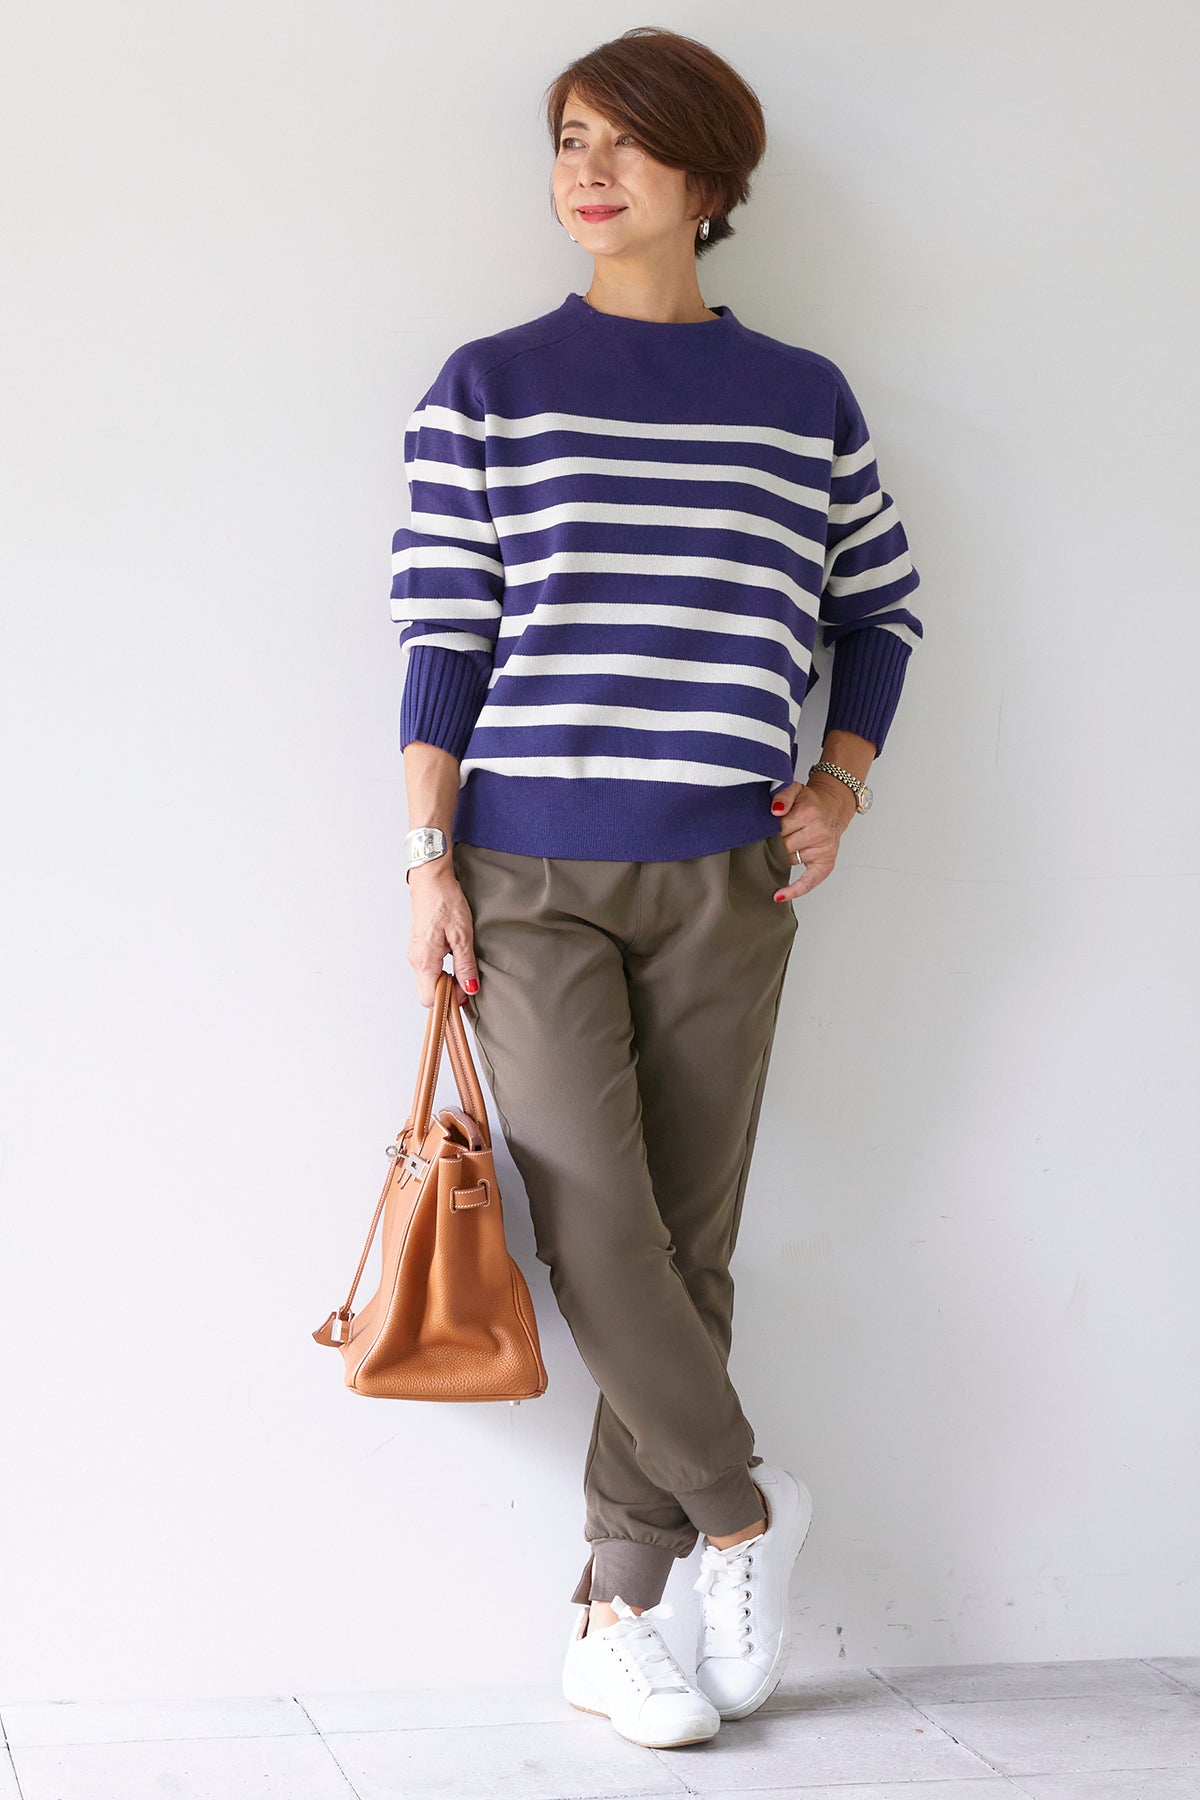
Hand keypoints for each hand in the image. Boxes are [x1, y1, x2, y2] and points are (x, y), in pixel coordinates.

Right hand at [406, 859, 479, 1007]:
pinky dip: (442, 969)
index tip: (465, 991)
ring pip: (429, 980)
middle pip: (428, 992)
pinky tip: (455, 955)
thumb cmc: (444, 900)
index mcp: (425, 960)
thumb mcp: (462, 934)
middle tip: (468, 978)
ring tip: (463, 963)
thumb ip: (465, 965)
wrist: (430, 878)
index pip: (429, 999)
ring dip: (446, 979)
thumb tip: (469, 989)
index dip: (448, 1000)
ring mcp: (416, 953)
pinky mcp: (419, 947)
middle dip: (448, 991)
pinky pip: (429, 969)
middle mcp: (416, 960)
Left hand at [769, 776, 857, 900]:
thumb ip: (782, 795)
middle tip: (765, 840)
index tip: (759, 830)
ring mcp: (823, 849)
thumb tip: (775, 810)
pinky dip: (795, 890)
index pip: (777, 828)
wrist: (832, 808)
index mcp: (808, 813)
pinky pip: (809, 881)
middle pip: (781, 846)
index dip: (766, 830)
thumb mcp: (795, 789)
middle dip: (771, 844)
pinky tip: (779, 895)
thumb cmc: (810, 802)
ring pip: (788, 860)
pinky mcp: (826, 863)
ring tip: (774, 851)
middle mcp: (818, 832)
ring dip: (778, 858)